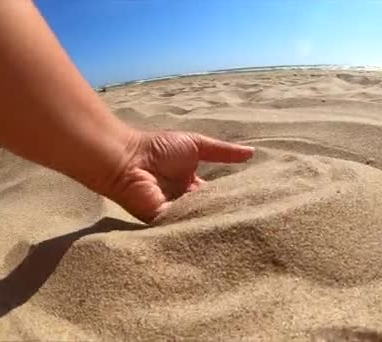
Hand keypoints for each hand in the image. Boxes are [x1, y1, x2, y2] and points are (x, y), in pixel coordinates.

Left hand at [106, 131, 253, 221]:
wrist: (128, 158)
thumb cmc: (158, 148)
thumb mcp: (197, 145)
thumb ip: (223, 152)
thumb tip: (252, 152)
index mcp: (192, 185)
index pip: (216, 196)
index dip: (231, 199)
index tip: (253, 203)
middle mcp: (184, 201)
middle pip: (209, 211)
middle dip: (224, 214)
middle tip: (250, 221)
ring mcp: (174, 214)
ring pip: (198, 222)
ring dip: (212, 223)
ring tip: (237, 229)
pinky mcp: (163, 223)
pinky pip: (182, 229)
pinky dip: (195, 229)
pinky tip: (214, 233)